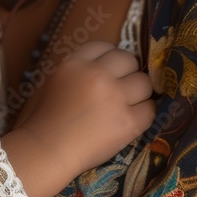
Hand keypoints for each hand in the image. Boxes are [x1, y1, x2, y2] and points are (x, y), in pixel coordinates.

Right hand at [1, 41, 154, 196]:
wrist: (48, 150)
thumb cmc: (46, 117)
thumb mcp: (56, 79)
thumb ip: (80, 68)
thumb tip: (106, 66)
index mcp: (76, 63)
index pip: (104, 46)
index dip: (110, 57)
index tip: (111, 69)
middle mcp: (97, 74)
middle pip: (128, 59)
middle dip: (127, 72)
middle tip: (122, 86)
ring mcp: (115, 97)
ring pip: (144, 83)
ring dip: (139, 92)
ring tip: (130, 103)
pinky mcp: (128, 121)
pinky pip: (150, 109)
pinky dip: (144, 113)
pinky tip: (133, 119)